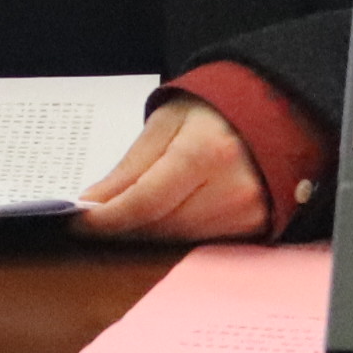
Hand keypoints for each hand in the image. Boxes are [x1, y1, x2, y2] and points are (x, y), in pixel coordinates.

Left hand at [75, 94, 269, 242]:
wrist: (273, 110)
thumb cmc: (216, 109)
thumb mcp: (166, 122)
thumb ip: (130, 167)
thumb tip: (93, 202)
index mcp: (205, 153)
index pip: (144, 201)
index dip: (108, 218)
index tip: (79, 222)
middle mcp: (231, 189)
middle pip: (160, 227)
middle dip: (123, 227)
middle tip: (96, 221)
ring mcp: (247, 212)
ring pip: (178, 240)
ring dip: (147, 233)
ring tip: (126, 218)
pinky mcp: (255, 227)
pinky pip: (201, 242)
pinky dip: (176, 235)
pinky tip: (162, 220)